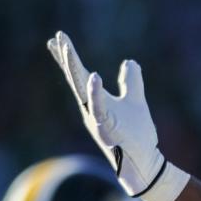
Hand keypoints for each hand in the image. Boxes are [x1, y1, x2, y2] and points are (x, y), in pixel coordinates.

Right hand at [47, 31, 187, 200]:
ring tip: (66, 48)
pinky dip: (96, 93)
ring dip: (74, 70)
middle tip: (57, 38)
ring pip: (82, 91)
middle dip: (66, 59)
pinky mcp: (107, 129)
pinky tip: (94, 76)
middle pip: (75, 80)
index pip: (80, 76)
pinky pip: (99, 108)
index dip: (69, 59)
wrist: (144, 162)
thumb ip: (131, 81)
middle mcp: (91, 110)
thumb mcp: (135, 101)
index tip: (57, 39)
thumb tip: (129, 61)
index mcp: (96, 102)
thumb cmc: (137, 135)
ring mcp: (97, 120)